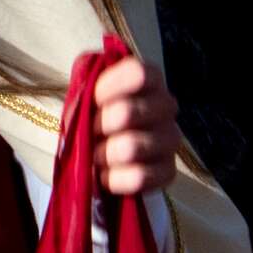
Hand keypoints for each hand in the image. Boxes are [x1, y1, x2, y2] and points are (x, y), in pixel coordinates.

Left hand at [91, 57, 178, 194]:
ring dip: (103, 154)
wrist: (93, 153)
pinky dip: (114, 178)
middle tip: (91, 131)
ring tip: (95, 155)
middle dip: (99, 125)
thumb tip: (89, 87)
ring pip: (132, 147)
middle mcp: (165, 106)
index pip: (139, 74)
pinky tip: (105, 173)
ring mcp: (169, 139)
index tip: (94, 99)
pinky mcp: (168, 171)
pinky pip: (139, 177)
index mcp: (148, 79)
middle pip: (128, 112)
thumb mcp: (83, 90)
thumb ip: (86, 80)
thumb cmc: (91, 115)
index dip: (111, 87)